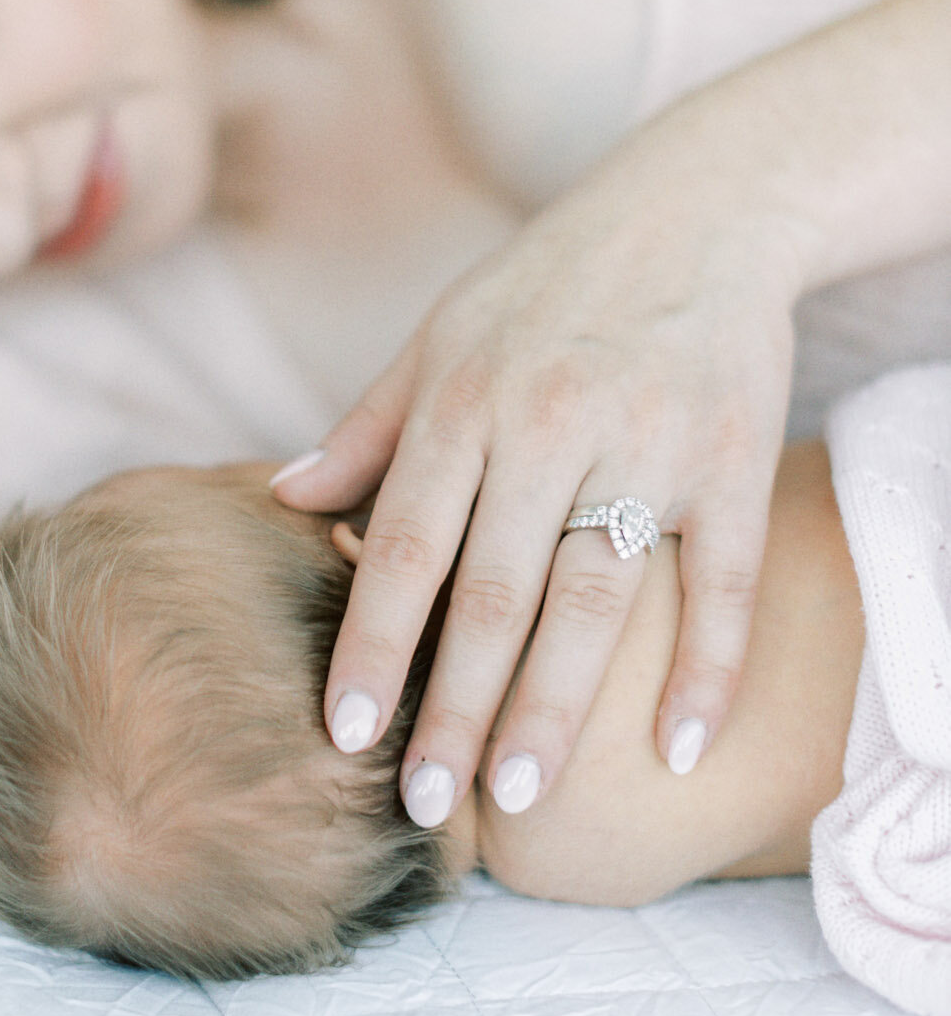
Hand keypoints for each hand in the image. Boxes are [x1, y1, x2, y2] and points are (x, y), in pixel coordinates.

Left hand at [272, 128, 800, 829]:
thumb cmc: (547, 285)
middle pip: (492, 593)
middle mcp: (549, 426)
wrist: (694, 210)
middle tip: (425, 805)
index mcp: (467, 400)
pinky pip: (724, 583)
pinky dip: (707, 668)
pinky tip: (677, 748)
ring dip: (554, 705)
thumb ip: (367, 428)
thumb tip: (280, 500)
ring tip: (519, 794)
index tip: (343, 732)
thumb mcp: (442, 336)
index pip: (407, 544)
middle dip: (453, 707)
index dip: (371, 643)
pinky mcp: (734, 459)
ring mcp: (648, 446)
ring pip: (593, 599)